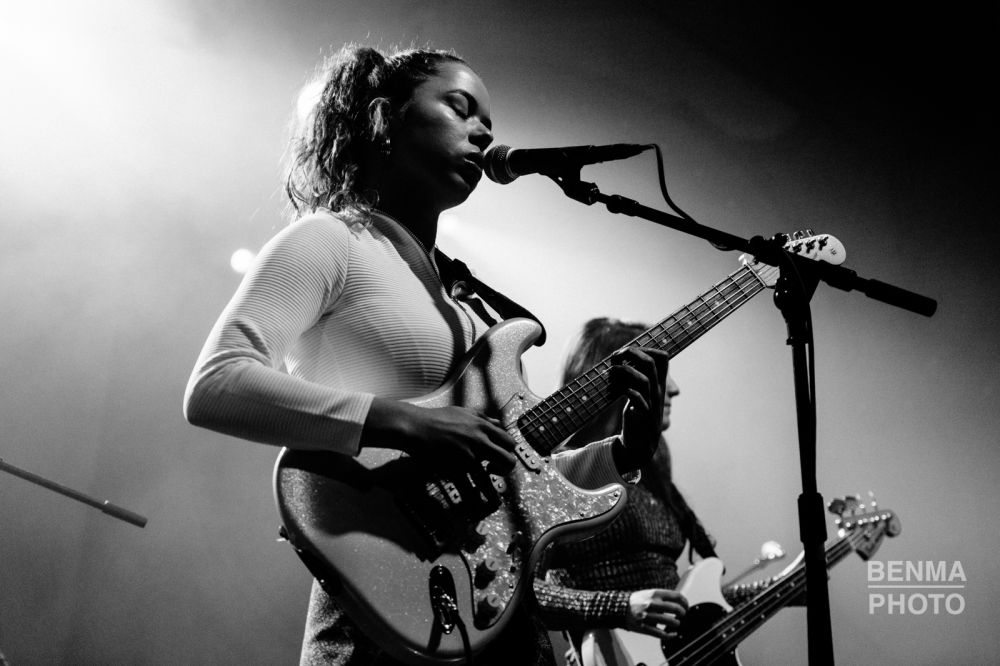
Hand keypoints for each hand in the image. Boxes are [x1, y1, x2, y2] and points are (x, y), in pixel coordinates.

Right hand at [363, 399, 517, 507]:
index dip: (509, 451)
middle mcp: (479, 441)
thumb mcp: (464, 412)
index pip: (508, 441)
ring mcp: (467, 456)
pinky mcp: (453, 468)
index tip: (500, 457)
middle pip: (506, 460)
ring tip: (495, 503)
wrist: (416, 427)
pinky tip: (473, 509)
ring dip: (492, 495)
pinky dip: (471, 501)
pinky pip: (467, 489)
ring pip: (488, 480)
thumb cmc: (437, 418)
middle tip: (496, 473)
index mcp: (483, 426)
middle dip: (506, 470)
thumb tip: (496, 422)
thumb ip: (482, 417)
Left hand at [608, 347, 668, 471]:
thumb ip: (635, 376)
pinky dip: (623, 390)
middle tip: (616, 356)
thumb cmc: (637, 415)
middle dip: (632, 353)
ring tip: (610, 372)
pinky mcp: (642, 415)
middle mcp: (657, 391)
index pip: (663, 358)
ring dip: (623, 371)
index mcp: (658, 384)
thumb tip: (619, 357)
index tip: (627, 352)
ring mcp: (651, 403)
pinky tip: (612, 391)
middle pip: (651, 363)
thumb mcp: (639, 392)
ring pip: (643, 379)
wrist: (639, 445)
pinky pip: (636, 398)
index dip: (646, 348)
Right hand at [625, 588, 687, 638]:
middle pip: (675, 608)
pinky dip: (670, 635)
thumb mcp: (649, 593)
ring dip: (676, 623)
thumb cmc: (636, 601)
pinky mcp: (645, 627)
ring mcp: (648, 616)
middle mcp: (652, 604)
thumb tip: (678, 603)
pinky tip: (673, 634)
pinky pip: (661, 634)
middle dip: (683, 613)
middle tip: (683, 614)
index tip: (686, 605)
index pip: (676, 596)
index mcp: (654, 594)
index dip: (684, 601)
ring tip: (676, 623)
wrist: (619, 608)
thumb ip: (662, 597)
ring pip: (670, 621)